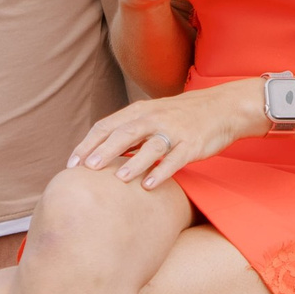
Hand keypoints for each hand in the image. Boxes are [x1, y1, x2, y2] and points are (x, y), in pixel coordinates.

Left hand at [68, 79, 261, 191]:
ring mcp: (174, 130)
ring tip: (119, 179)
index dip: (88, 144)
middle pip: (125, 132)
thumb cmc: (181, 117)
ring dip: (135, 161)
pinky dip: (163, 171)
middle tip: (87, 168)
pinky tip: (151, 185)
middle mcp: (154, 118)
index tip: (72, 164)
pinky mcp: (192, 143)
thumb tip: (98, 153)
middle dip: (105, 150)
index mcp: (140, 111)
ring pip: (151, 145)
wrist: (222, 108)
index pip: (107, 126)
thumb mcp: (151, 117)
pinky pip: (176, 158)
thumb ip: (127, 132)